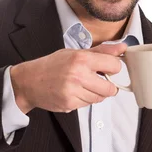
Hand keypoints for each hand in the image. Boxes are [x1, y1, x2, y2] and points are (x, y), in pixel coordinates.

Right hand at [10, 42, 126, 113]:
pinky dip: (84, 100)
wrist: (29, 81)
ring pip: (99, 98)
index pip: (114, 66)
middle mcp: (78, 75)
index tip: (107, 68)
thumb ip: (101, 51)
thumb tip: (122, 47)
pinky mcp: (69, 104)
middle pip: (110, 89)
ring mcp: (73, 92)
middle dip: (107, 86)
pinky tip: (74, 92)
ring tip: (82, 85)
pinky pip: (87, 105)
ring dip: (95, 94)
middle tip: (97, 80)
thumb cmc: (52, 65)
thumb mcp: (75, 52)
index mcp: (81, 59)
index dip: (113, 68)